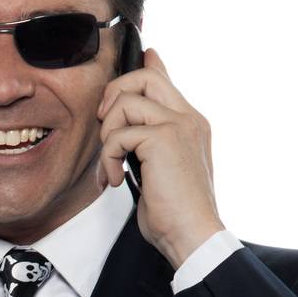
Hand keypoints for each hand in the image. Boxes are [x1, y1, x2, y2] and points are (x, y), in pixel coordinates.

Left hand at [95, 47, 225, 270]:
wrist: (192, 235)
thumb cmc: (175, 213)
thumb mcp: (161, 170)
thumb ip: (149, 144)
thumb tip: (129, 130)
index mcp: (190, 124)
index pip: (165, 80)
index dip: (147, 66)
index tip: (140, 61)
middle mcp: (188, 118)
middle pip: (144, 77)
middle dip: (113, 96)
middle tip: (105, 129)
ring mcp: (178, 125)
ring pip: (126, 101)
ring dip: (107, 135)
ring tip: (112, 165)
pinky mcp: (162, 139)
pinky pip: (118, 134)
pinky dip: (108, 158)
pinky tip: (115, 180)